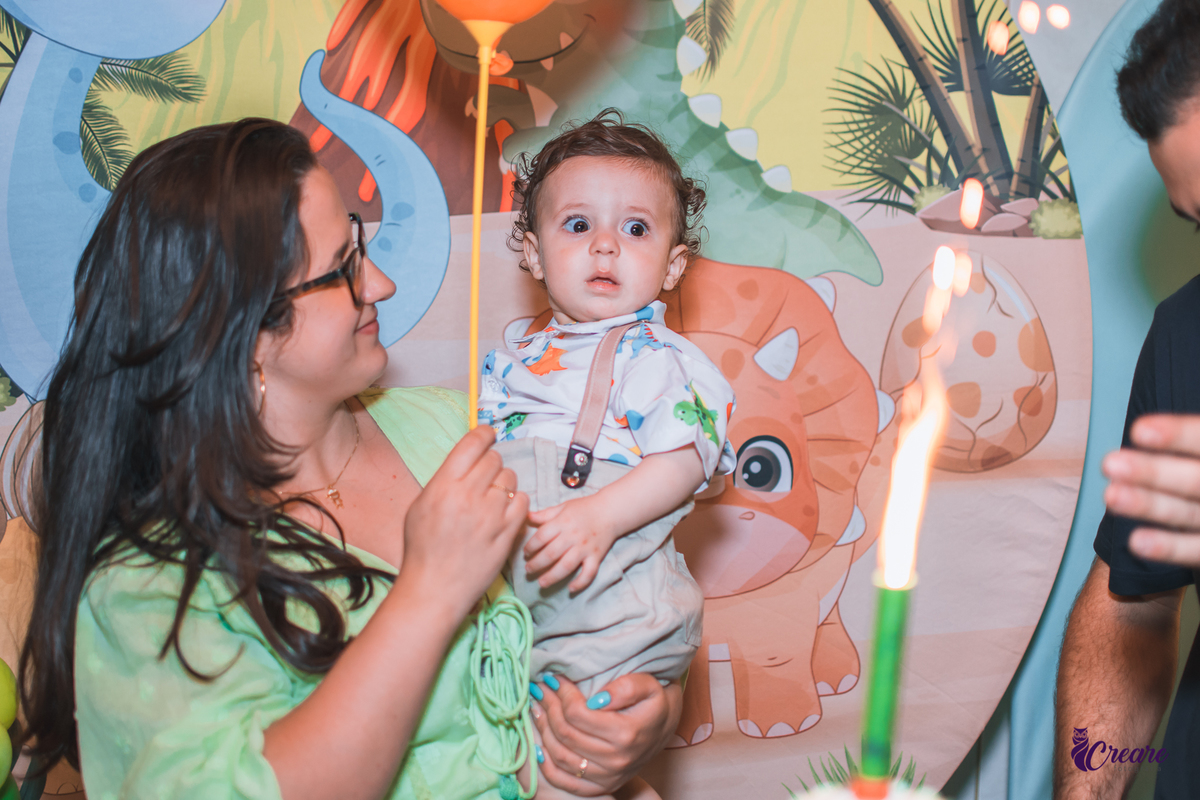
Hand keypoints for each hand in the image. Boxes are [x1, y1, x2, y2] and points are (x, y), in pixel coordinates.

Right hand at [400, 425, 528, 617]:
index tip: (488, 435)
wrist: (434, 588)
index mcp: (443, 485)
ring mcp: (491, 514)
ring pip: (510, 479)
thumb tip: (465, 461)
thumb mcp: (419, 507)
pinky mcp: (508, 532)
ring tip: (493, 499)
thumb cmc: (422, 549)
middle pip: (494, 459)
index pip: (472, 444)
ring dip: (504, 484)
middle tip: (485, 477)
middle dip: (491, 464)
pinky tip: (504, 511)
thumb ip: (443, 481)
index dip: (484, 434)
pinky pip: (523, 501)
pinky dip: (516, 502)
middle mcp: (469, 495)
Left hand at [525, 497, 618, 591]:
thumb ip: (545, 514)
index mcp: (562, 522)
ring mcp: (585, 548)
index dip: (531, 547)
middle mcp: (572, 536)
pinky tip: (571, 588)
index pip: (541, 537)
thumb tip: (526, 516)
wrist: (611, 510)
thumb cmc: (585, 508)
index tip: (526, 553)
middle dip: (537, 564)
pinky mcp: (596, 556)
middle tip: (528, 570)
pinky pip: (589, 572)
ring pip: (566, 566)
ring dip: (552, 576)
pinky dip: (580, 582)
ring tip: (542, 583)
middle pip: (550, 554)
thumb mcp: (563, 507)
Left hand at [531, 673, 680, 796]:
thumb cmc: (652, 702)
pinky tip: (538, 744)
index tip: (554, 677)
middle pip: (566, 734)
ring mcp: (608, 777)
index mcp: (627, 734)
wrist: (663, 727)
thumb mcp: (648, 685)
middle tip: (540, 688)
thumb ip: (626, 687)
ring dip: (543, 729)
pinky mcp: (601, 787)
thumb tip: (598, 698)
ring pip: (560, 756)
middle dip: (548, 706)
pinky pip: (564, 781)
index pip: (578, 714)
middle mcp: (616, 760)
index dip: (562, 694)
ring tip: (537, 706)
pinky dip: (546, 765)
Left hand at [1103, 413, 1199, 565]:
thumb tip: (1143, 416)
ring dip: (1151, 505)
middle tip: (1109, 463)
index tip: (1139, 430)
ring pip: (1192, 513)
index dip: (1179, 434)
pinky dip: (1170, 548)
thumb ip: (1188, 431)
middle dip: (1155, 473)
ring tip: (1111, 496)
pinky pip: (1199, 550)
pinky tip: (1136, 542)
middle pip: (1198, 480)